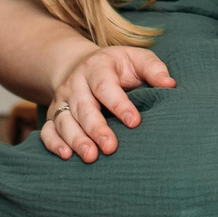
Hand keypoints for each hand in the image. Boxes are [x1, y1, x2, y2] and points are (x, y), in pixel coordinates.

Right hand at [38, 44, 175, 161]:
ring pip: (64, 121)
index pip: (105, 86)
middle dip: (96, 128)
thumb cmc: (119, 68)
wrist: (84, 67)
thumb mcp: (136, 59)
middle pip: (83, 107)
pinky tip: (66, 156)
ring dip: (76, 140)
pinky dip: (53, 144)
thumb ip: (153, 69)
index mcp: (97, 68)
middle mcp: (76, 84)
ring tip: (91, 157)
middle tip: (110, 147)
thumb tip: (170, 85)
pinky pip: (47, 131)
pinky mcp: (52, 116)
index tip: (134, 122)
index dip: (119, 104)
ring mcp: (62, 100)